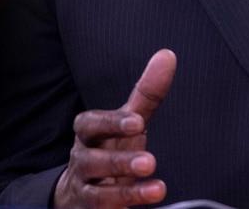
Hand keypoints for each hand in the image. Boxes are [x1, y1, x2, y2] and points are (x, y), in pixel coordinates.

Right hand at [53, 49, 176, 208]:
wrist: (81, 194)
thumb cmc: (110, 148)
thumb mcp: (127, 121)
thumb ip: (146, 93)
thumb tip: (167, 56)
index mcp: (88, 134)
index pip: (91, 124)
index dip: (112, 123)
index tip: (137, 122)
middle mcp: (82, 161)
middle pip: (92, 161)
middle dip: (119, 162)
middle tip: (149, 162)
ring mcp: (85, 190)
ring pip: (96, 194)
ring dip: (125, 193)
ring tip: (157, 190)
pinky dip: (125, 208)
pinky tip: (148, 203)